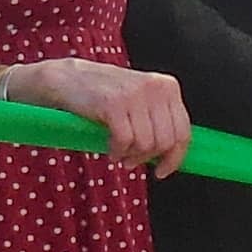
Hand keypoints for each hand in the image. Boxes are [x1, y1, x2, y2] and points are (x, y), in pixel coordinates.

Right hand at [19, 58, 192, 173]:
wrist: (68, 79)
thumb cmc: (104, 96)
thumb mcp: (140, 102)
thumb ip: (159, 121)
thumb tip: (173, 155)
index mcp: (168, 87)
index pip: (183, 131)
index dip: (175, 158)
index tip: (162, 171)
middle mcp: (156, 87)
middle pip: (166, 142)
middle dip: (148, 158)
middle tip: (131, 161)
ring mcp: (135, 94)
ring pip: (146, 144)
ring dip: (131, 156)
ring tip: (118, 151)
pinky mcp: (114, 103)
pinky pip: (125, 142)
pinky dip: (117, 152)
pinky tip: (110, 148)